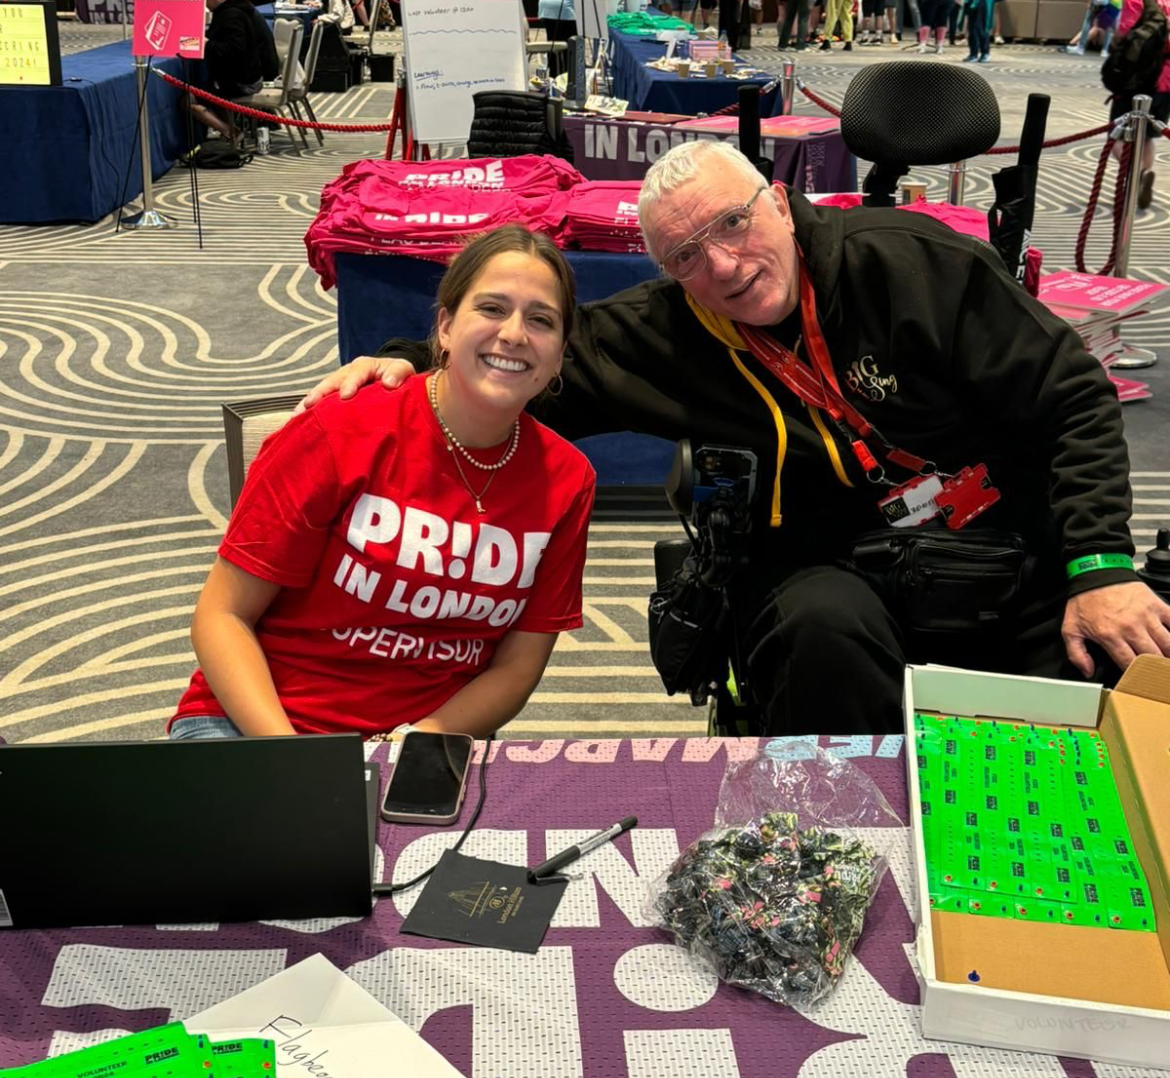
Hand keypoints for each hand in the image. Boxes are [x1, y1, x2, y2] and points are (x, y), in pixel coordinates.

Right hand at [293, 355, 414, 414]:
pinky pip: (323, 402)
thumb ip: (398, 374)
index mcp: (364, 366)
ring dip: (309, 403)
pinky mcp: (336, 396)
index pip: (356, 372)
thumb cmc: (397, 374)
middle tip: (309, 405)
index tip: (346, 396)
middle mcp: (348, 373)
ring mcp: (339, 384)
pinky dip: (312, 411)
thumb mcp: (403, 369)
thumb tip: (388, 383)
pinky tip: (300, 421)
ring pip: (323, 392)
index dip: (350, 383)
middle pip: (331, 381)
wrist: (393, 376)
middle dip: (319, 393)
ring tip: (296, 416)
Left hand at [1061, 582, 1169, 677]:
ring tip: (1166, 660)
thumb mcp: (1071, 628)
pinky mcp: (1156, 604)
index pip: (1130, 664)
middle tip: (1159, 674)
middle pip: (1152, 657)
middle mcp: (1130, 628)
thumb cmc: (1085, 600)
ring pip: (1167, 643)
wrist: (1096, 573)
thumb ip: (1077, 653)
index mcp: (1109, 636)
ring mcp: (1146, 616)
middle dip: (1157, 669)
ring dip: (1168, 654)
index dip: (1138, 677)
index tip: (1142, 683)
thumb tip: (1088, 672)